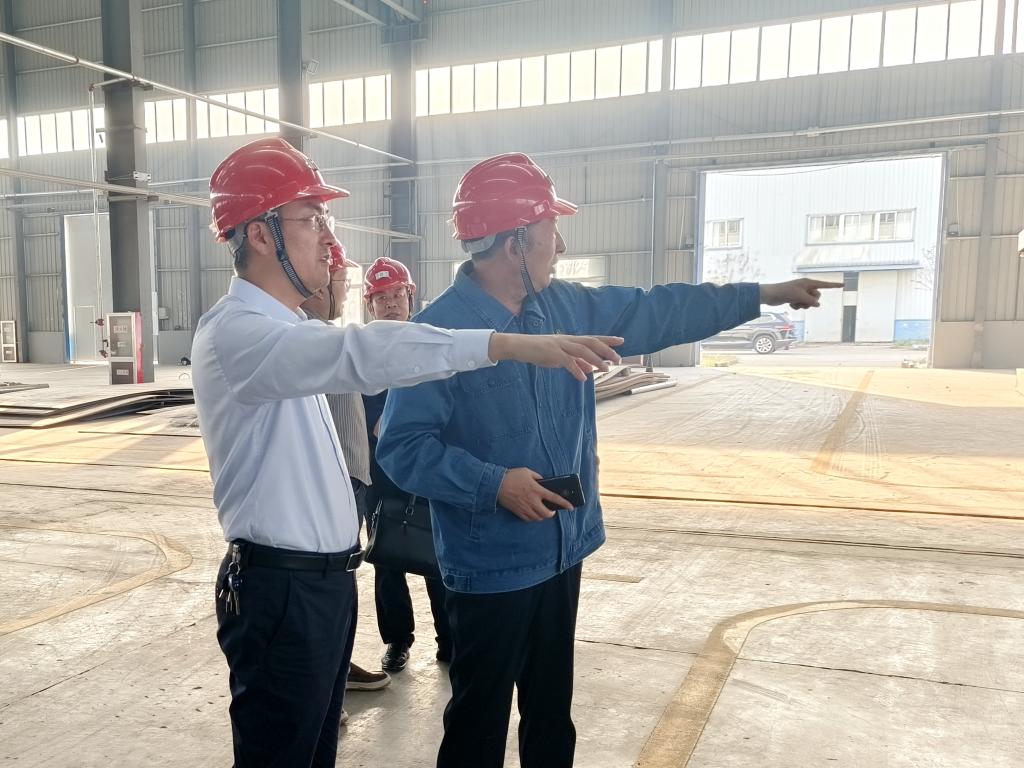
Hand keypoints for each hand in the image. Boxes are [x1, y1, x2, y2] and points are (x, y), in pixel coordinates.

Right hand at [489, 334, 623, 381]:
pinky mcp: (551, 353)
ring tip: (606, 369)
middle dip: (606, 350)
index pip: (592, 338)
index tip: (622, 341)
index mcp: (570, 340)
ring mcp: (560, 345)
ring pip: (582, 351)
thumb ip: (575, 362)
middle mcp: (567, 340)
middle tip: (618, 359)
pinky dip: (576, 369)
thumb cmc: (539, 351)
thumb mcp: (560, 357)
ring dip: (595, 360)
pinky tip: (583, 377)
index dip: (607, 339)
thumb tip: (590, 368)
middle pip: (591, 342)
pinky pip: (567, 361)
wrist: (519, 346)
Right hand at [497, 468, 572, 521]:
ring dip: (542, 516)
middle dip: (551, 514)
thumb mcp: (527, 472)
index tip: (571, 507)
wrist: (496, 485)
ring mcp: (525, 507)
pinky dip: (532, 517)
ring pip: (538, 518)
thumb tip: (543, 482)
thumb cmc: (512, 476)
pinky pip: (528, 519)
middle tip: (552, 511)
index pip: (554, 498)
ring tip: (541, 511)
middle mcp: (532, 501)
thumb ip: (537, 477)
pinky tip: (532, 513)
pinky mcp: (518, 511)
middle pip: (546, 513)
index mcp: (536, 490)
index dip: (564, 503)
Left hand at [760, 278, 843, 309]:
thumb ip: (811, 301)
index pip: (824, 284)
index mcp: (808, 282)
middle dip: (810, 301)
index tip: (843, 285)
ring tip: (794, 302)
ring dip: (803, 305)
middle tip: (801, 300)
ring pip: (809, 303)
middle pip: (817, 297)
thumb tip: (817, 305)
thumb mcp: (800, 297)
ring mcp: (801, 293)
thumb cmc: (785, 292)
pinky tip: (790, 304)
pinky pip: (802, 305)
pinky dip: (797, 306)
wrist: (771, 295)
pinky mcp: (795, 298)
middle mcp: (805, 286)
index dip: (834, 285)